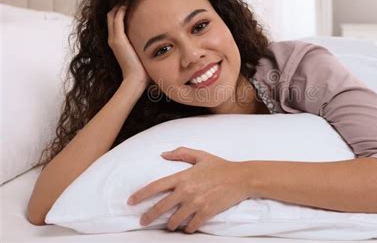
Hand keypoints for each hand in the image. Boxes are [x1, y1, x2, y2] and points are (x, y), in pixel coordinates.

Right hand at [107, 5, 150, 87]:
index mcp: (118, 43)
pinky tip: (129, 3)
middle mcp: (113, 39)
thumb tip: (160, 42)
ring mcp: (114, 39)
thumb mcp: (142, 54)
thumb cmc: (142, 71)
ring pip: (112, 15)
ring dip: (120, 5)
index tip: (132, 2)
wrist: (136, 80)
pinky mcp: (118, 40)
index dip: (120, 11)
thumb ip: (146, 46)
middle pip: (111, 16)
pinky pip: (117, 19)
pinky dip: (121, 10)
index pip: (115, 21)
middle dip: (119, 5)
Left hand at [127, 147, 251, 233]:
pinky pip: (191, 226)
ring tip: (170, 225)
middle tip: (143, 222)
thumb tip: (163, 154)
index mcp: (182, 177)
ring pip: (175, 220)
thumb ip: (181, 153)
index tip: (131, 201)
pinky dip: (188, 228)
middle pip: (160, 207)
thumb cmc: (221, 166)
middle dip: (148, 217)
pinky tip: (187, 227)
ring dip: (170, 225)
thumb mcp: (201, 155)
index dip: (140, 195)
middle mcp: (186, 191)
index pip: (155, 186)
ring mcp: (196, 203)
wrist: (241, 178)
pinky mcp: (206, 213)